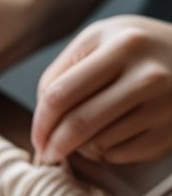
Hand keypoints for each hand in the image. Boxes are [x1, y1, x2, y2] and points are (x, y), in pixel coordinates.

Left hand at [32, 16, 171, 164]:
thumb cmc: (140, 50)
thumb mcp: (103, 40)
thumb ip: (65, 70)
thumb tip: (41, 120)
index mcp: (122, 44)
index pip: (61, 93)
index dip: (41, 122)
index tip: (37, 137)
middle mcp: (146, 75)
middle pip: (78, 123)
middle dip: (55, 145)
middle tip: (48, 154)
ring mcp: (163, 106)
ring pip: (98, 144)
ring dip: (83, 148)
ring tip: (87, 136)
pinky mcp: (170, 133)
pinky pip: (120, 155)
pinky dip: (107, 153)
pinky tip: (112, 137)